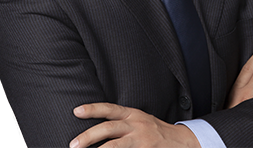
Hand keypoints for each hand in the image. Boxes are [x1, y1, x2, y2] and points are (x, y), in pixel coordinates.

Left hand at [70, 102, 200, 147]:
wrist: (180, 141)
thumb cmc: (154, 130)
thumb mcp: (139, 119)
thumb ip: (121, 121)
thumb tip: (97, 126)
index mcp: (132, 114)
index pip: (109, 109)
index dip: (93, 109)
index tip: (76, 111)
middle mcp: (135, 124)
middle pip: (108, 128)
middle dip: (88, 136)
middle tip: (73, 144)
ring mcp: (140, 140)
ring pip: (114, 145)